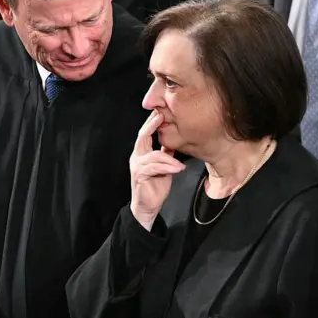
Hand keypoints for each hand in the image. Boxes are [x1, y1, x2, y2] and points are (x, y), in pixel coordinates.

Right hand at [130, 111, 184, 230]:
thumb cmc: (155, 186)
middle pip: (142, 137)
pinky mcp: (141, 177)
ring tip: (180, 162)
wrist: (147, 206)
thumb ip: (165, 154)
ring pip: (153, 155)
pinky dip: (168, 167)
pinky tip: (178, 169)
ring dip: (169, 157)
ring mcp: (138, 167)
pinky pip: (155, 168)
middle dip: (152, 126)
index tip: (160, 111)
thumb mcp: (163, 166)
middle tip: (162, 116)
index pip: (145, 133)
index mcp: (142, 153)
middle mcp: (137, 157)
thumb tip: (173, 142)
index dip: (151, 122)